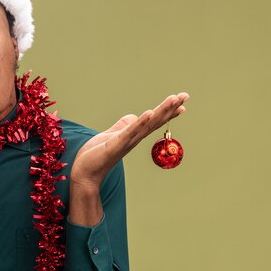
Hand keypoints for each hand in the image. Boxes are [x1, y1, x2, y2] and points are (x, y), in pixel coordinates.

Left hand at [71, 92, 189, 191]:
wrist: (85, 174)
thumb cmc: (96, 156)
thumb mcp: (110, 136)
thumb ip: (122, 127)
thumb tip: (133, 116)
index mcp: (132, 136)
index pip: (153, 121)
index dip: (167, 112)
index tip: (181, 102)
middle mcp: (133, 139)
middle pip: (155, 121)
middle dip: (170, 108)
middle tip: (185, 95)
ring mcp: (126, 142)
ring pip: (147, 124)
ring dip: (161, 111)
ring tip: (173, 99)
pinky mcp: (115, 145)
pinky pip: (130, 132)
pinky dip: (140, 123)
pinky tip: (150, 113)